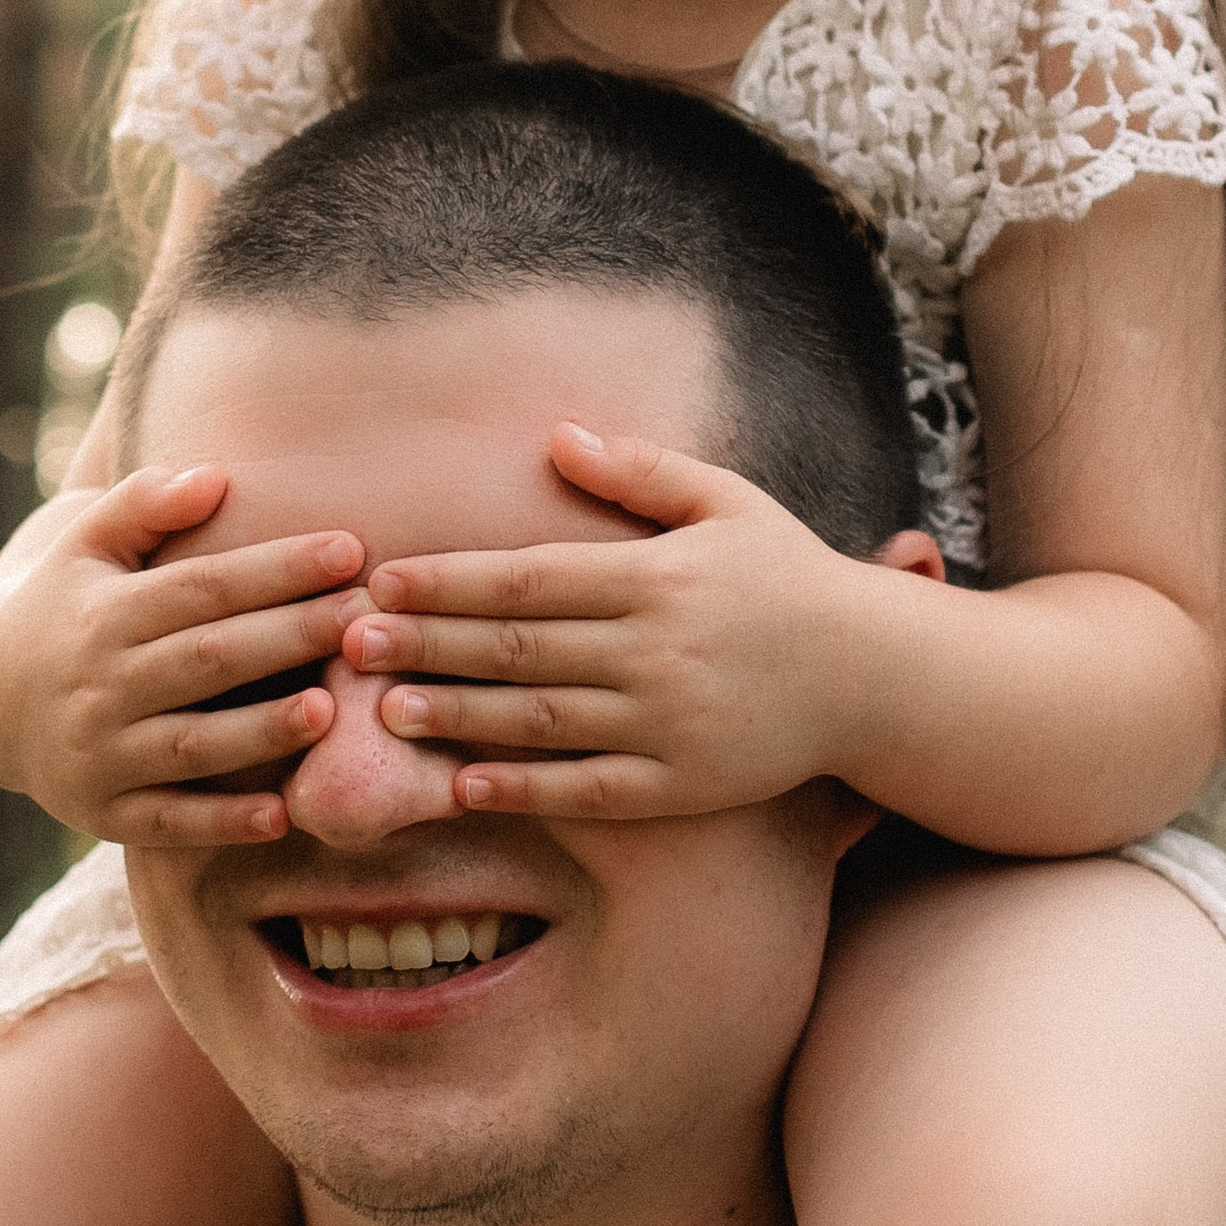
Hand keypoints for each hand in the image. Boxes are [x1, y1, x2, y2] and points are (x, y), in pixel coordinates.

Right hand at [0, 466, 369, 845]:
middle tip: (364, 618)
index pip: (203, 587)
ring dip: (260, 732)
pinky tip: (282, 815)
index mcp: (105, 615)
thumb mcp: (84, 544)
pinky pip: (168, 822)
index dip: (276, 568)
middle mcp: (102, 686)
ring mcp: (102, 755)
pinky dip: (221, 822)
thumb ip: (143, 505)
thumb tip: (214, 476)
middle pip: (208, 660)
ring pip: (192, 745)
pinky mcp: (105, 813)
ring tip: (330, 711)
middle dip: (289, 637)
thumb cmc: (66, 606)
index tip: (349, 548)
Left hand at [353, 427, 870, 819]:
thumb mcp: (727, 503)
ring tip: (386, 710)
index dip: (449, 580)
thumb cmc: (789, 579)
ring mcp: (667, 723)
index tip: (381, 579)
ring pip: (540, 720)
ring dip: (457, 716)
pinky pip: (587, 788)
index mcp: (657, 576)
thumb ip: (639, 472)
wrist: (874, 675)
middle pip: (518, 648)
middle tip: (351, 641)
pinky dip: (524, 788)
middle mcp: (656, 649)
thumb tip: (556, 436)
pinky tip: (464, 784)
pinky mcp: (682, 785)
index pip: (528, 577)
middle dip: (428, 643)